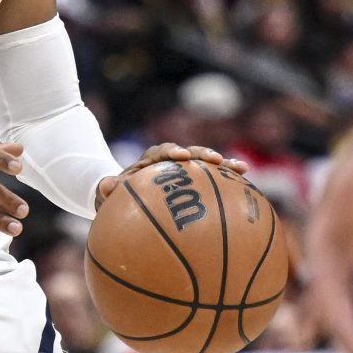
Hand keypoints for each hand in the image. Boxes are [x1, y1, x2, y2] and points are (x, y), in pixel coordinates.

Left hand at [94, 143, 250, 208]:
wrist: (125, 200)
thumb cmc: (115, 200)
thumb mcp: (107, 197)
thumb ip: (106, 191)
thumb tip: (105, 186)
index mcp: (149, 163)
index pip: (160, 152)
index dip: (171, 152)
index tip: (180, 157)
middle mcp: (168, 163)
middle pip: (188, 153)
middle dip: (203, 154)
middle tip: (216, 159)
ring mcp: (183, 173)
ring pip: (204, 165)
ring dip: (223, 166)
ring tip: (242, 168)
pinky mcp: (194, 184)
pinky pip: (213, 183)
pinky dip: (228, 183)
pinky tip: (247, 188)